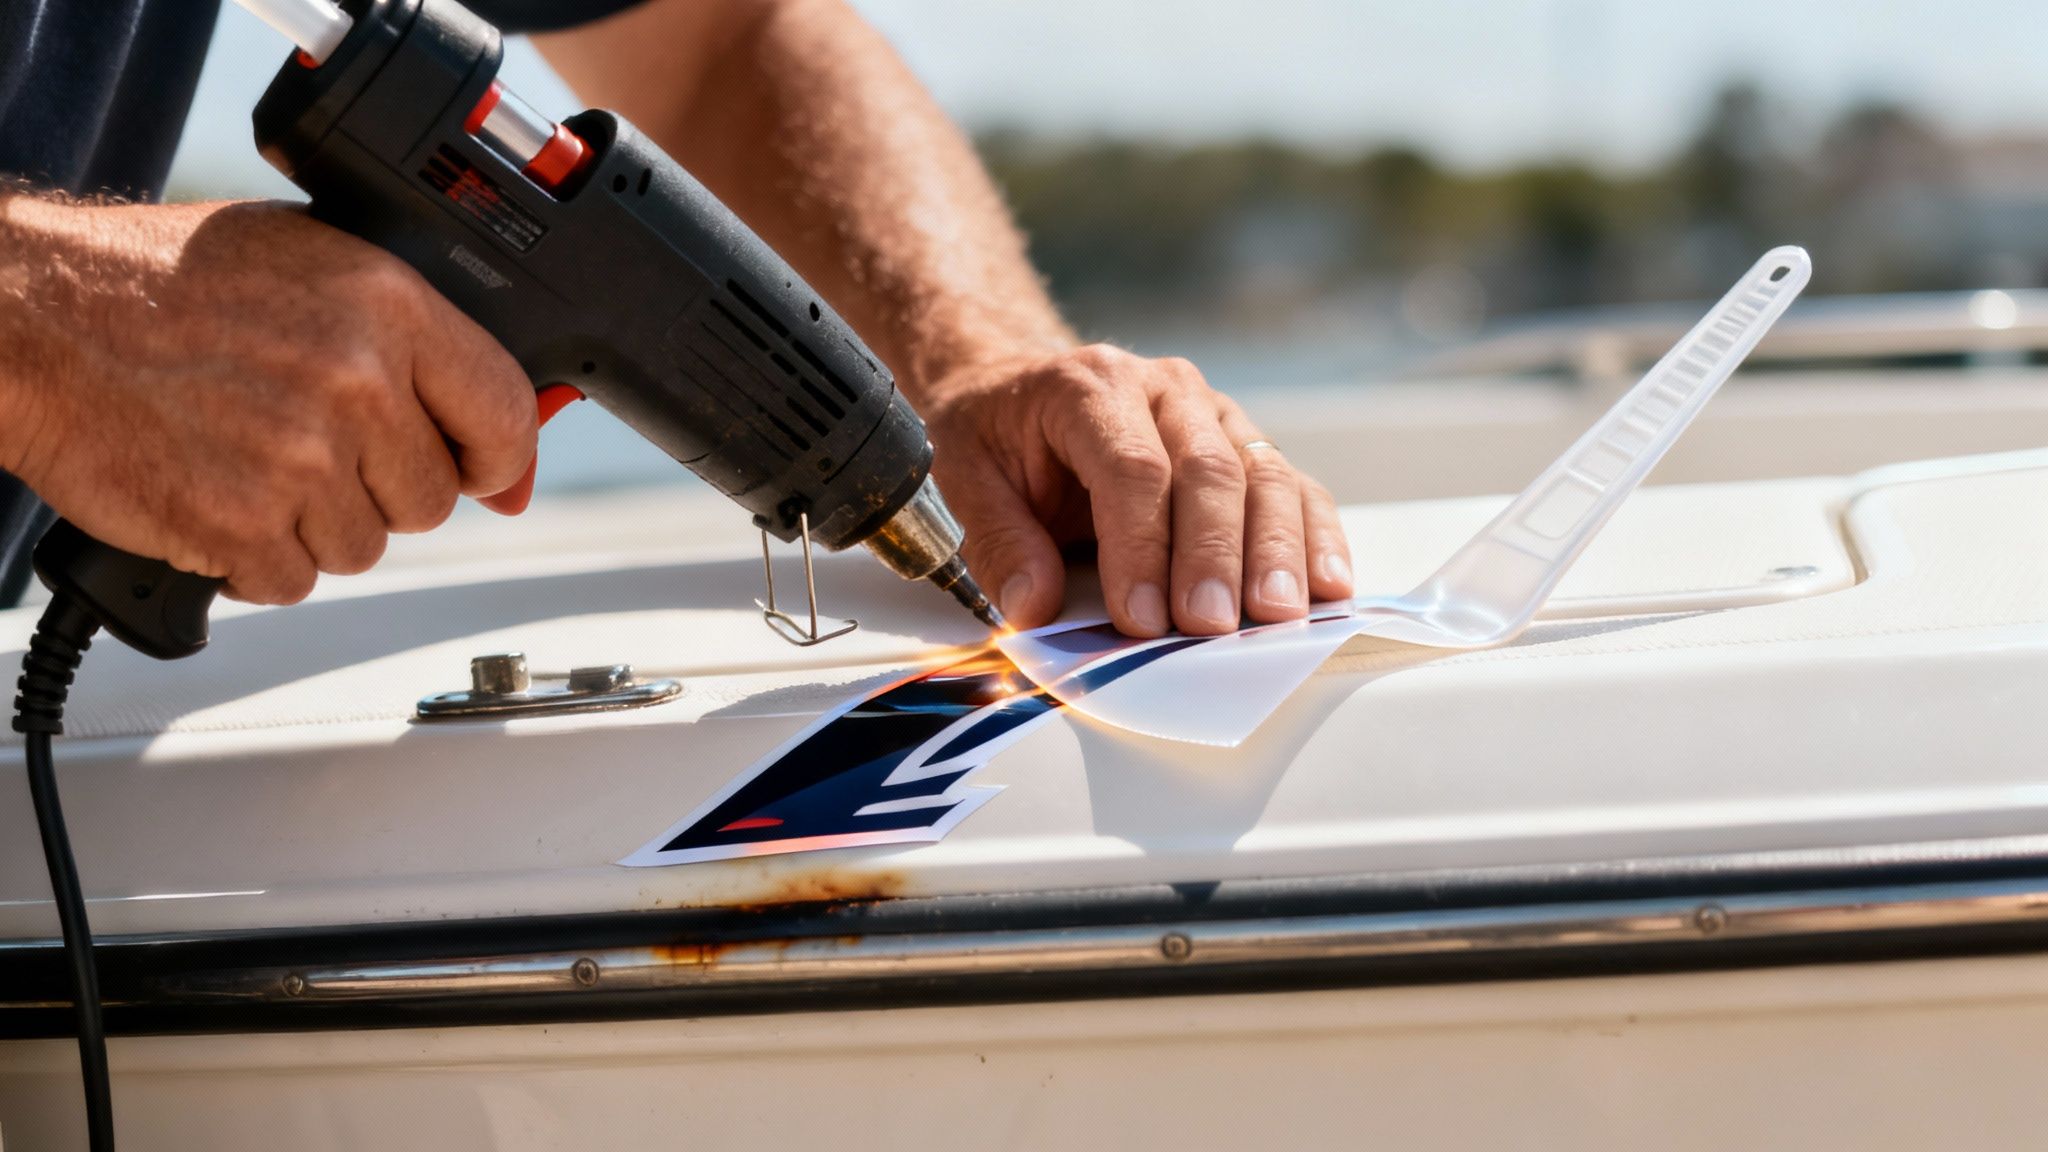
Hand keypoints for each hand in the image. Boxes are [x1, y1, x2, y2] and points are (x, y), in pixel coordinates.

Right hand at [0, 197, 536, 603]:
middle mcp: (354, 381)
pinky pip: (290, 582)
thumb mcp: (309, 265)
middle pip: (430, 500)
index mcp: (387, 305)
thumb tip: (508, 471)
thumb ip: (415, 349)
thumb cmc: (162, 283)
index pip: (505, 414)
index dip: (498, 458)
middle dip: (378, 488)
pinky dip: (252, 558)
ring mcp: (298, 459)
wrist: (32, 314)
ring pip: (362, 547)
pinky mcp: (240, 526)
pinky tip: (213, 491)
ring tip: (247, 455)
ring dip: (311, 524)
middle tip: (304, 441)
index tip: (480, 471)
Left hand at [921, 345, 1353, 635]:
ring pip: (1264, 476)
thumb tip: (1034, 610)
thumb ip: (999, 542)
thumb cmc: (997, 436)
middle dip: (1213, 557)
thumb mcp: (965, 477)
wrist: (1021, 389)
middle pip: (1209, 471)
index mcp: (1091, 386)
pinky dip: (1315, 537)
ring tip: (1279, 615)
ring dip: (1275, 551)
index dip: (1142, 547)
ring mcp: (1215, 413)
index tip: (1140, 619)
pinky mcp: (1246, 444)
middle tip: (1209, 627)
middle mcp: (1166, 389)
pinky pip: (1293, 487)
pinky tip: (1327, 586)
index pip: (1133, 468)